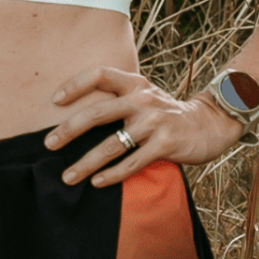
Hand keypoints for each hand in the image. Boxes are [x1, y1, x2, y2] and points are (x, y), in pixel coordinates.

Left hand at [46, 65, 243, 185]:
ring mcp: (155, 122)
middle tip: (48, 144)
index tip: (55, 101)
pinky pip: (132, 162)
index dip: (75, 84)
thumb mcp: (146, 97)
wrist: (210, 124)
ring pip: (112, 144)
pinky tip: (97, 183)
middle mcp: (143, 100)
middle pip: (98, 113)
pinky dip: (112, 175)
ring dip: (86, 163)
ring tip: (68, 177)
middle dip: (69, 129)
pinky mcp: (166, 143)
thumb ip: (119, 99)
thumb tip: (76, 116)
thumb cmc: (167, 113)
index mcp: (136, 84)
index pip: (100, 74)